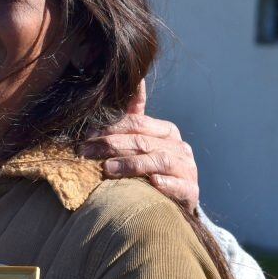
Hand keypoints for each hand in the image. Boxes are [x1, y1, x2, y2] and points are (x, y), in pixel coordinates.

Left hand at [79, 80, 199, 210]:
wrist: (173, 199)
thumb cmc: (151, 166)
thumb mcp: (141, 140)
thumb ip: (133, 114)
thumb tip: (135, 79)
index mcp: (165, 131)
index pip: (137, 123)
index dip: (110, 129)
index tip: (87, 136)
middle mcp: (179, 147)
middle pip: (142, 141)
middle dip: (111, 146)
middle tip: (86, 153)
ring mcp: (187, 168)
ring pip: (158, 160)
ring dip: (131, 164)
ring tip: (107, 169)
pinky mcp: (191, 191)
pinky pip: (180, 186)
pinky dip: (166, 184)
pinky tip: (152, 182)